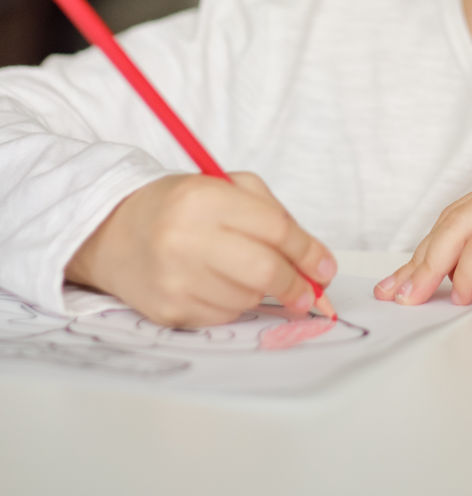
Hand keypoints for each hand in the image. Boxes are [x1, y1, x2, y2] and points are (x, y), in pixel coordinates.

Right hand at [65, 172, 336, 327]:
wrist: (113, 232)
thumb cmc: (181, 206)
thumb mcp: (225, 188)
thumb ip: (274, 216)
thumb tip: (319, 265)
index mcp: (204, 199)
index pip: (274, 229)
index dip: (308, 251)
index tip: (326, 267)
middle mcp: (186, 239)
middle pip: (264, 270)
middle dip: (296, 285)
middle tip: (308, 292)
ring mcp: (174, 279)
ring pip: (247, 298)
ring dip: (261, 292)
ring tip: (244, 273)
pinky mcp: (168, 311)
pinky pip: (223, 316)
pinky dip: (234, 304)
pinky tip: (217, 284)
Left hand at [374, 162, 471, 307]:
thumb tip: (443, 283)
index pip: (455, 217)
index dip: (423, 252)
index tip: (399, 284)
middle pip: (452, 219)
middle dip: (419, 260)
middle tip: (397, 295)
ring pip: (462, 224)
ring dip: (433, 265)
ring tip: (418, 296)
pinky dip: (468, 268)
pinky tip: (462, 293)